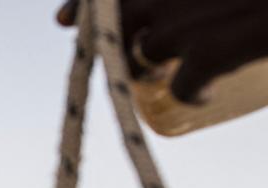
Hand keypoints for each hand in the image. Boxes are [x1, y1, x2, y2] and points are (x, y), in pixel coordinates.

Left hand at [56, 0, 267, 102]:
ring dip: (150, 67)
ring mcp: (182, 21)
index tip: (61, 20)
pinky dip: (190, 98)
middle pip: (117, 22)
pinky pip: (179, 90)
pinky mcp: (205, 55)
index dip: (81, 6)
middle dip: (115, 42)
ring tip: (171, 70)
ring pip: (143, 55)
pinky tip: (206, 99)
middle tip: (132, 57)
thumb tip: (196, 7)